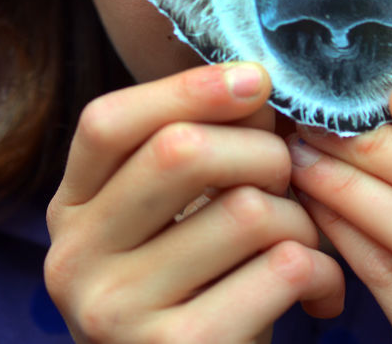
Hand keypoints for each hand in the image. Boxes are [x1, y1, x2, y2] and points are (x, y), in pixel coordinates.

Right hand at [44, 62, 344, 343]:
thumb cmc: (197, 296)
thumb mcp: (175, 222)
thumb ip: (197, 154)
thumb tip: (254, 87)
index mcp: (69, 212)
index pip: (108, 122)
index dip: (188, 88)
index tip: (256, 80)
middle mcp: (75, 261)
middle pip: (181, 152)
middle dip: (262, 150)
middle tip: (288, 179)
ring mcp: (116, 312)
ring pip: (247, 211)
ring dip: (302, 219)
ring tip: (304, 245)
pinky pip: (281, 270)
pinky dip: (321, 272)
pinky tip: (319, 295)